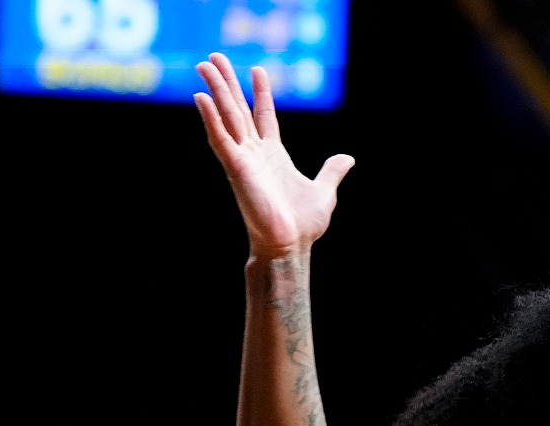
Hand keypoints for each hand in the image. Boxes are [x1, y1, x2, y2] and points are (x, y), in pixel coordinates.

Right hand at [193, 53, 354, 260]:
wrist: (291, 245)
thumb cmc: (303, 225)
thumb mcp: (324, 191)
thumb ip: (332, 172)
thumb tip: (347, 158)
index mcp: (274, 155)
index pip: (264, 115)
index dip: (260, 92)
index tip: (257, 69)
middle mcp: (255, 153)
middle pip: (238, 109)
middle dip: (227, 83)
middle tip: (214, 57)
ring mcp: (243, 159)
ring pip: (226, 117)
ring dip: (215, 90)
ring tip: (205, 64)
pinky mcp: (235, 168)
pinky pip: (219, 139)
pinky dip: (210, 118)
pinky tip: (201, 97)